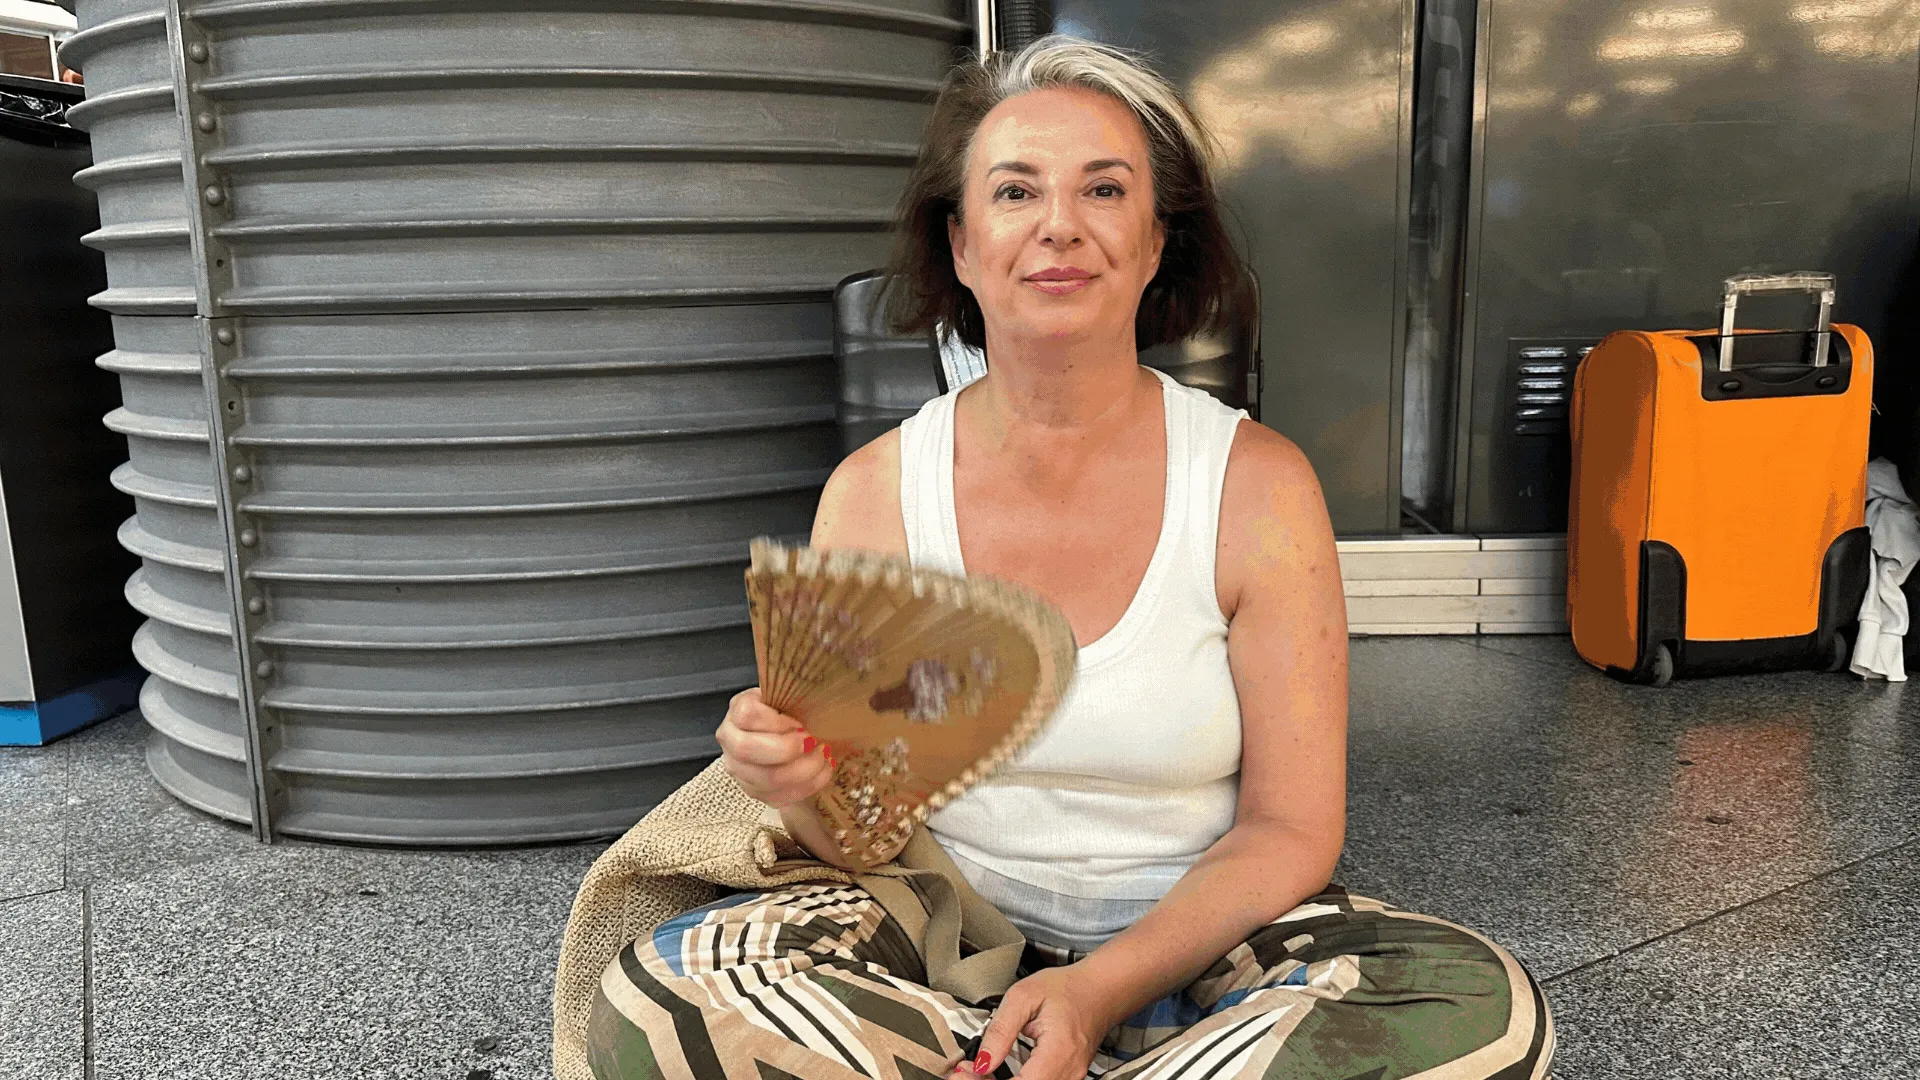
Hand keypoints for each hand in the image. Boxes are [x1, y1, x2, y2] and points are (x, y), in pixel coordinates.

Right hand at [716, 688, 832, 809]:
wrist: (788, 736)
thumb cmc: (790, 713)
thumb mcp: (789, 697)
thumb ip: (795, 698)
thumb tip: (818, 703)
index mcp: (737, 712)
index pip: (747, 716)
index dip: (776, 721)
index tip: (800, 722)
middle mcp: (730, 743)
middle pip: (748, 750)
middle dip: (788, 748)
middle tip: (814, 742)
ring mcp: (740, 771)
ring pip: (767, 779)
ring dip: (804, 770)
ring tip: (823, 756)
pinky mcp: (756, 793)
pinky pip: (780, 796)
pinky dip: (808, 786)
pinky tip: (822, 772)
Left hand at [960, 965, 1112, 1079]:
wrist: (1099, 990)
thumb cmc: (1067, 988)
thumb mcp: (1024, 996)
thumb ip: (1000, 1031)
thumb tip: (982, 1062)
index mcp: (1059, 1052)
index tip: (963, 1073)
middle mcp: (1068, 1073)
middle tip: (965, 1072)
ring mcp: (1070, 1079)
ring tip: (976, 1072)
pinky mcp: (1067, 1079)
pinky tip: (994, 1075)